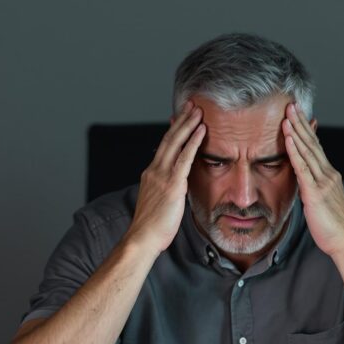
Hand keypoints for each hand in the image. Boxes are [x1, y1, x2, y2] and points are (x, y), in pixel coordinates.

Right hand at [125, 101, 205, 253]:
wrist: (142, 238)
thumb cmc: (152, 227)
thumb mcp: (158, 202)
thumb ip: (167, 190)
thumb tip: (178, 186)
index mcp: (150, 174)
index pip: (164, 146)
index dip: (173, 130)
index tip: (182, 116)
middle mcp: (154, 170)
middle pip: (169, 138)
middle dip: (181, 119)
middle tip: (191, 104)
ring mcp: (162, 175)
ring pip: (175, 142)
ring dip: (188, 124)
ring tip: (198, 110)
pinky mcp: (172, 184)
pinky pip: (185, 157)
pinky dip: (193, 142)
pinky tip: (201, 130)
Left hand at [283, 103, 343, 257]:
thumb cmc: (334, 227)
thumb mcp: (324, 203)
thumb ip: (314, 190)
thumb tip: (305, 184)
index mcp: (330, 176)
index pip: (316, 148)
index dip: (306, 130)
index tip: (298, 115)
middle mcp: (328, 174)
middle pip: (312, 143)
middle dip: (301, 123)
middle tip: (292, 104)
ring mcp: (323, 182)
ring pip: (307, 151)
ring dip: (296, 131)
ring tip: (287, 114)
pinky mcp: (315, 193)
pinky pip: (303, 168)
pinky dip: (294, 151)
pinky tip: (288, 138)